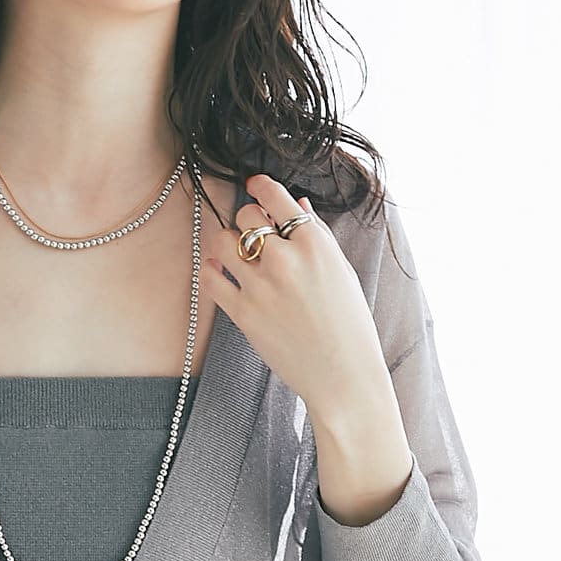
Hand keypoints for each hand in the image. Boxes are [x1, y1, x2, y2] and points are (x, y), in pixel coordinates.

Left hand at [203, 173, 394, 421]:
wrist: (343, 375)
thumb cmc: (349, 324)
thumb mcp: (341, 272)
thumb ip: (317, 235)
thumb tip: (297, 204)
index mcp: (315, 244)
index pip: (276, 196)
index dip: (261, 186)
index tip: (254, 185)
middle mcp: (285, 260)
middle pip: (246, 216)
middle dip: (249, 220)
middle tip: (255, 233)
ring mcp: (261, 287)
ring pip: (223, 242)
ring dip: (228, 243)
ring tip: (237, 255)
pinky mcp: (243, 313)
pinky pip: (211, 279)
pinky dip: (211, 271)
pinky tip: (219, 272)